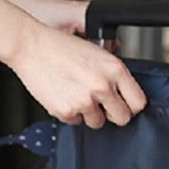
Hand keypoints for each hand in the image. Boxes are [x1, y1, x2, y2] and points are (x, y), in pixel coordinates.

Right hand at [8, 18, 146, 128]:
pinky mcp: (67, 111)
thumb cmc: (61, 47)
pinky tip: (64, 94)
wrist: (30, 46)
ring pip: (97, 122)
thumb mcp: (97, 53)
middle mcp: (102, 86)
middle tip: (102, 104)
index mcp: (114, 69)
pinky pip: (76, 122)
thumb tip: (125, 95)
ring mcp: (84, 100)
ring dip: (89, 113)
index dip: (131, 105)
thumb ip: (114, 75)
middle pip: (122, 118)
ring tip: (77, 93)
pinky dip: (71, 112)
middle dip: (113, 114)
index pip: (139, 102)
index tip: (125, 105)